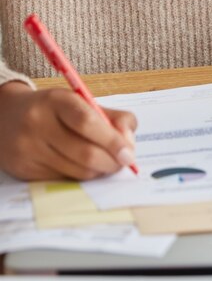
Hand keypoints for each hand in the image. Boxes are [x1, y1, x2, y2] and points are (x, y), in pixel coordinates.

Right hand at [0, 81, 137, 180]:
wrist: (5, 116)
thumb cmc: (52, 108)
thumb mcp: (79, 101)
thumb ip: (110, 116)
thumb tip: (129, 141)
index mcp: (56, 101)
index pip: (88, 122)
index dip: (112, 140)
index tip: (128, 153)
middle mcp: (38, 124)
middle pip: (85, 152)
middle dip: (111, 162)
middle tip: (122, 162)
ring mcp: (29, 149)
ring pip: (77, 171)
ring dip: (99, 171)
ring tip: (106, 164)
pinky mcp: (24, 170)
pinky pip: (63, 179)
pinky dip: (81, 176)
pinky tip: (84, 167)